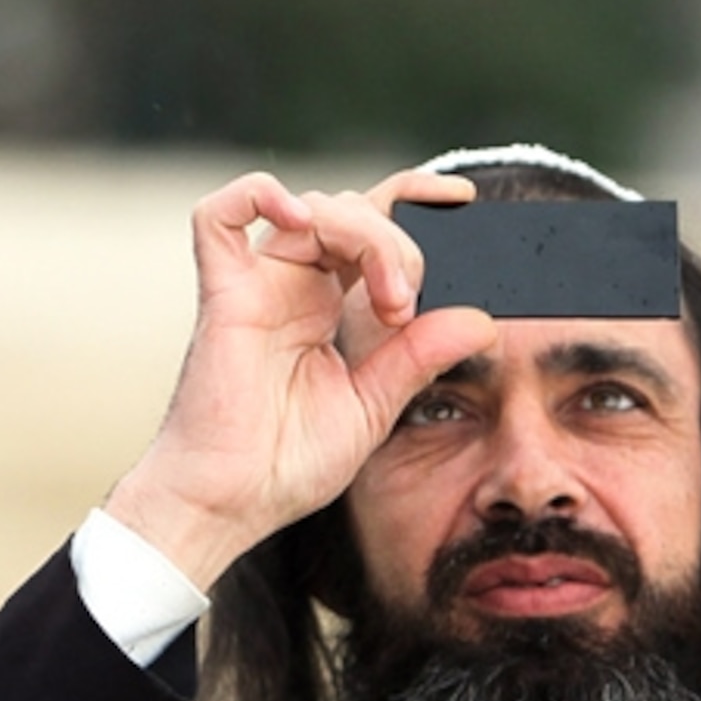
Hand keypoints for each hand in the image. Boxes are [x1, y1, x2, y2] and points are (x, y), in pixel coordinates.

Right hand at [101, 169, 496, 589]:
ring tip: (388, 299)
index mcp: (323, 306)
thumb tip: (481, 320)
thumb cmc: (285, 464)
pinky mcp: (223, 297)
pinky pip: (218, 216)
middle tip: (406, 306)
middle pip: (351, 210)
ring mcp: (255, 287)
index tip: (463, 202)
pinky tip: (303, 221)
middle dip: (397, 241)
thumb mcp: (373, 407)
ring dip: (365, 235)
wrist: (231, 505)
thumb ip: (417, 358)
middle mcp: (290, 286)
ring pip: (313, 207)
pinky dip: (260, 195)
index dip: (413, 195)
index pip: (369, 221)